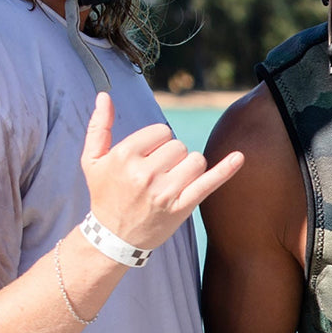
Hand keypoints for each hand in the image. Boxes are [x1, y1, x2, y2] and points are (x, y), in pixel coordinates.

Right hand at [81, 92, 244, 250]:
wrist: (113, 237)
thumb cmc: (105, 193)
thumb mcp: (92, 160)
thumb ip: (98, 126)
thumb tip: (105, 95)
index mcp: (124, 157)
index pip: (160, 132)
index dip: (156, 143)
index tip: (147, 158)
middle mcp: (145, 173)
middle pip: (178, 146)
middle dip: (171, 157)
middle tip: (155, 176)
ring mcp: (165, 192)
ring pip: (195, 161)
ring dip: (187, 168)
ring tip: (170, 183)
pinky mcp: (181, 207)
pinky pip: (208, 182)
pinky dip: (225, 169)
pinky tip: (239, 157)